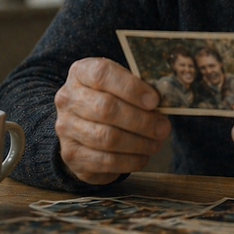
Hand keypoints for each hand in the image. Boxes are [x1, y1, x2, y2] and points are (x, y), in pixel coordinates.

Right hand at [54, 57, 170, 184]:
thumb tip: (167, 100)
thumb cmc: (112, 98)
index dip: (131, 88)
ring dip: (138, 143)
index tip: (155, 100)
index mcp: (81, 72)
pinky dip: (129, 161)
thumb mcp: (122, 84)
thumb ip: (140, 88)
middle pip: (106, 109)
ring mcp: (65, 128)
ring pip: (106, 137)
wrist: (82, 125)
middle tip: (163, 127)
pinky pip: (103, 160)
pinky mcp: (71, 154)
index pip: (103, 74)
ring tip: (157, 143)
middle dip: (141, 120)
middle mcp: (68, 98)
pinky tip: (143, 156)